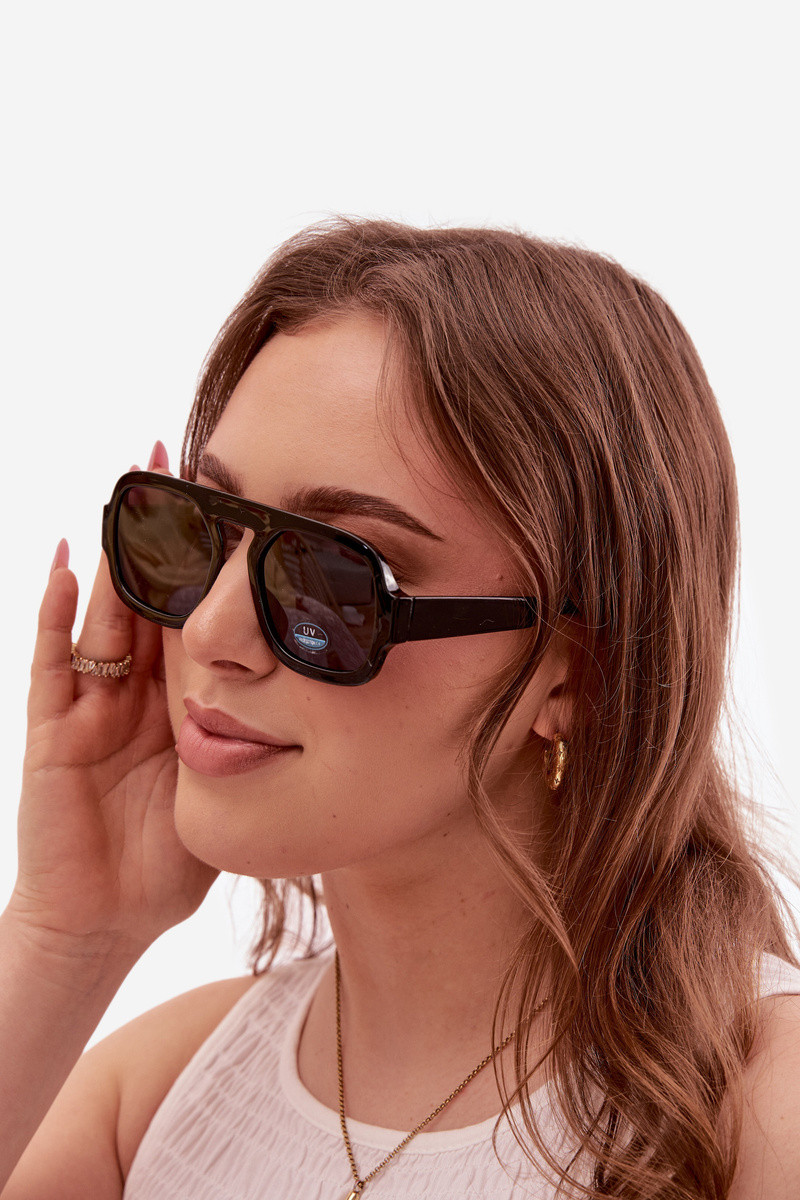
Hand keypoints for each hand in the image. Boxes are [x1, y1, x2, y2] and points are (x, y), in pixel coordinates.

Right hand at [9, 442, 217, 961]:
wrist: (111, 918)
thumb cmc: (172, 857)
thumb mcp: (228, 783)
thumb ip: (258, 739)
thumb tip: (326, 700)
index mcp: (178, 700)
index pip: (194, 615)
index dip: (206, 562)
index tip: (226, 499)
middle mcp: (134, 691)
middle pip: (146, 598)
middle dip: (158, 536)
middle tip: (171, 462)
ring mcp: (90, 706)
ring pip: (103, 617)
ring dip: (114, 559)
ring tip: (127, 495)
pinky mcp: (54, 733)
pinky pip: (53, 667)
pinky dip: (57, 620)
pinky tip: (67, 570)